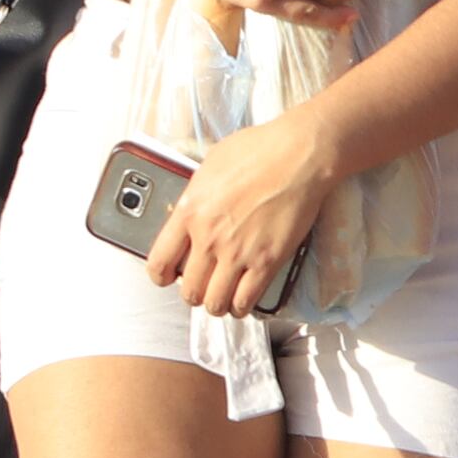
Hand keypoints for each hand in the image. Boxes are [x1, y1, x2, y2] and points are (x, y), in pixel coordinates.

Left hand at [142, 108, 338, 320]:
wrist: (298, 155)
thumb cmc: (258, 151)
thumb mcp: (209, 167)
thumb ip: (195, 197)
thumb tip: (191, 212)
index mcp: (189, 212)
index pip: (159, 263)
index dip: (161, 276)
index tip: (168, 276)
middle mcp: (209, 238)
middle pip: (189, 289)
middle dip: (194, 291)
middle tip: (204, 284)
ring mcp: (238, 253)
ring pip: (215, 303)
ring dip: (217, 303)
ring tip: (223, 296)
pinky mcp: (267, 262)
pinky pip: (245, 302)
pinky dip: (241, 307)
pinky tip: (243, 300)